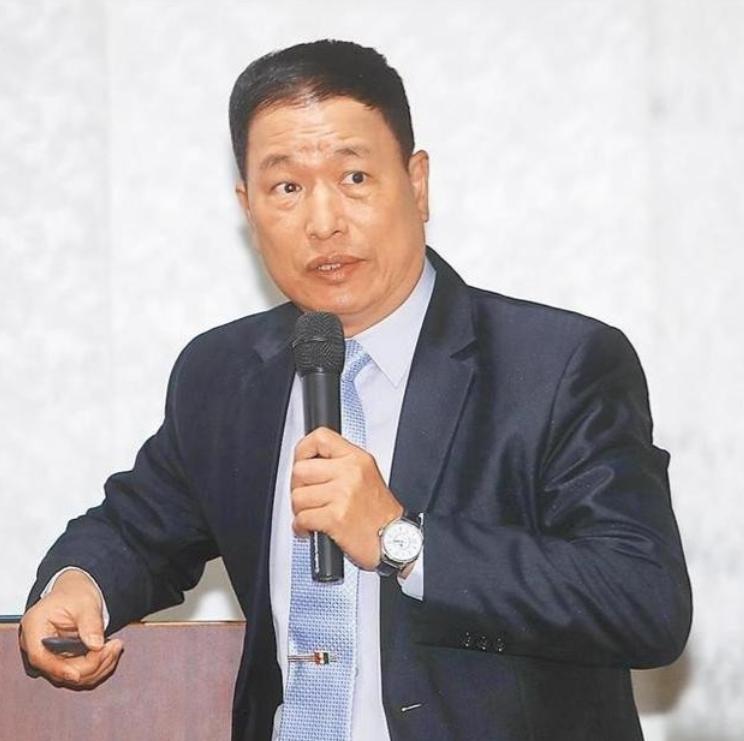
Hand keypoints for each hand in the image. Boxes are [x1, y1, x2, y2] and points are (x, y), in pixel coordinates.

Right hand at [19, 569, 122, 686]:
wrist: (76, 591)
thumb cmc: (75, 592)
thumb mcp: (86, 602)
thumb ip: (90, 623)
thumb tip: (96, 645)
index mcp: (34, 627)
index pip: (40, 656)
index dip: (59, 668)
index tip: (78, 674)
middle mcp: (37, 645)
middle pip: (59, 669)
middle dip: (90, 664)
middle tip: (114, 648)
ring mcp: (49, 655)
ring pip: (71, 675)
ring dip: (97, 667)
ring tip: (115, 647)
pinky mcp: (62, 660)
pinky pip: (78, 672)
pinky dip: (97, 666)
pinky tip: (110, 653)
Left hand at [292, 427, 403, 569]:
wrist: (395, 540)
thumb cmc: (379, 513)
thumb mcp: (366, 474)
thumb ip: (339, 463)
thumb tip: (307, 461)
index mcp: (357, 459)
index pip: (320, 438)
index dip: (303, 451)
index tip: (302, 463)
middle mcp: (350, 473)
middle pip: (300, 470)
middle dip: (298, 488)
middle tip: (309, 498)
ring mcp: (343, 494)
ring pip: (298, 497)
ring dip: (300, 511)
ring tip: (314, 515)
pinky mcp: (336, 517)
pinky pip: (302, 518)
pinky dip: (301, 527)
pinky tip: (312, 529)